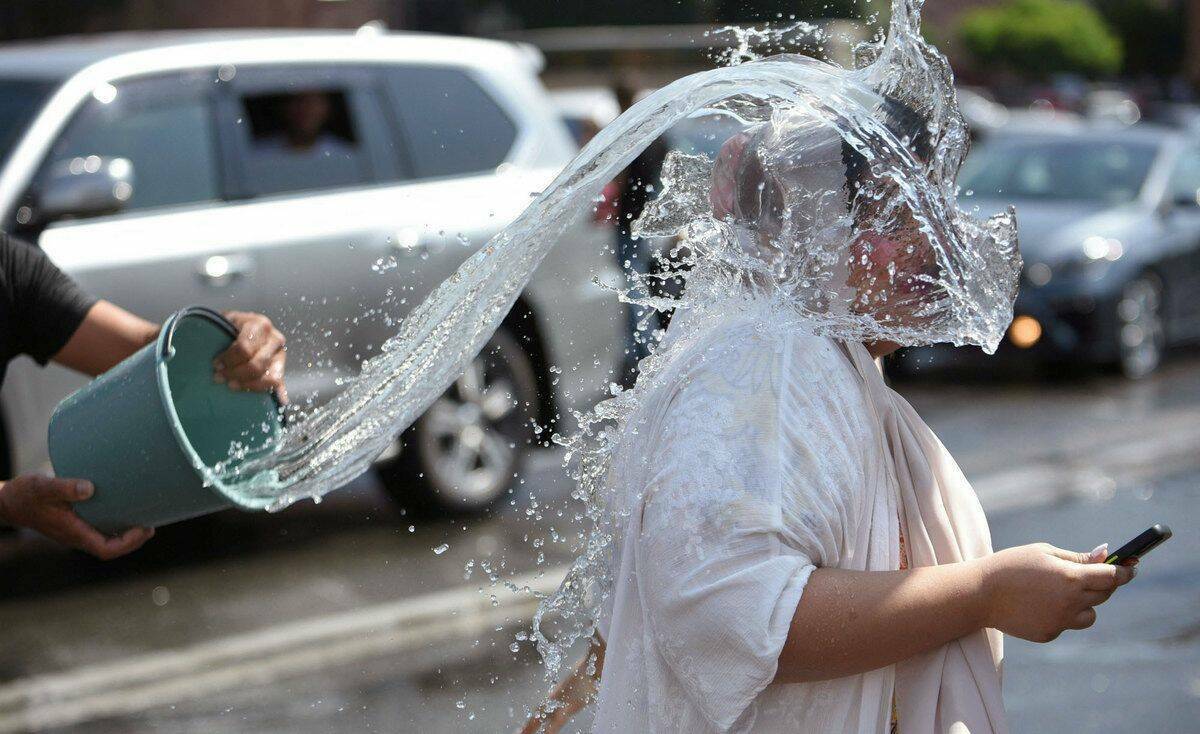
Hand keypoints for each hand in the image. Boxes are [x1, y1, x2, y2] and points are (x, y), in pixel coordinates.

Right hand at [0, 475, 152, 559]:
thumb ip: (64, 487)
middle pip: (111, 549)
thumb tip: (91, 488)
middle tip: (152, 524)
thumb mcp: (42, 486)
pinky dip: (116, 525)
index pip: (106, 549)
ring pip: (107, 541)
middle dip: (134, 541)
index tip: (144, 528)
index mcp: (73, 533)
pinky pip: (101, 531)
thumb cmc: (24, 494)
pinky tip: (127, 511)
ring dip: (127, 535)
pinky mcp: (76, 524)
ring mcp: (77, 532)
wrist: (8, 501)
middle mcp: (77, 536)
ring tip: (147, 519)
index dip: (128, 544)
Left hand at [215, 311, 287, 402]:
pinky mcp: (281, 369)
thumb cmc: (225, 327)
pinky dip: (274, 394)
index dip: (228, 360)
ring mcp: (280, 355)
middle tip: (219, 377)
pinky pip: (277, 385)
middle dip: (235, 374)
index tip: (215, 365)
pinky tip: (270, 402)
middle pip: (256, 365)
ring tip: (231, 385)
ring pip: (269, 378)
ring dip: (247, 385)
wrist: (237, 328)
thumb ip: (211, 333)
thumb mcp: (220, 323)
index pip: (245, 348)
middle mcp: (274, 339)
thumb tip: (195, 353)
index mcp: (259, 325)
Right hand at [982, 543, 1133, 642]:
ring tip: (1059, 593)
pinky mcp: (1050, 634)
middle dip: (1103, 584)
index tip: (1131, 567)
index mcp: (1072, 578)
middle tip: (1091, 574)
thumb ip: (1076, 558)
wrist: (979, 594)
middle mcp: (1071, 602)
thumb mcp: (1043, 552)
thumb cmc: (1011, 565)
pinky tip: (1039, 604)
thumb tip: (1105, 556)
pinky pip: (1067, 624)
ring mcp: (1061, 621)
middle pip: (1104, 595)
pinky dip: (1061, 614)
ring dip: (1084, 604)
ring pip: (1090, 615)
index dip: (1125, 571)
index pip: (1112, 577)